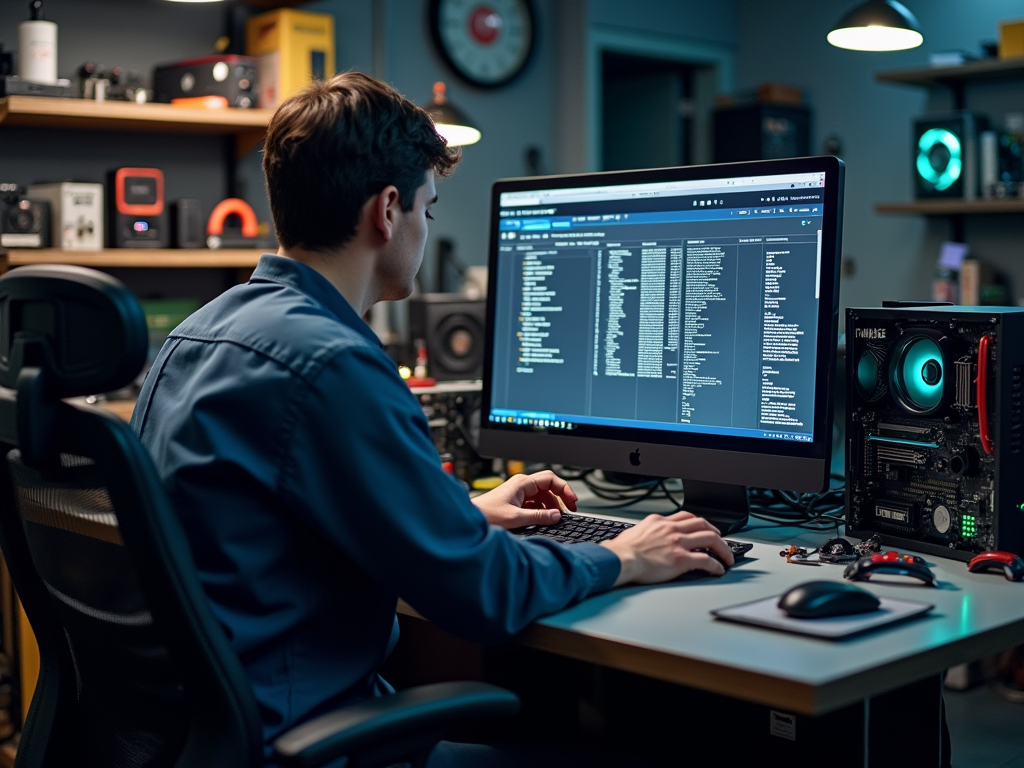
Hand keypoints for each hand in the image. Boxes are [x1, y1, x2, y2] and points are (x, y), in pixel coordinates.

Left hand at [472, 470, 577, 529]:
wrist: (471, 518)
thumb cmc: (487, 514)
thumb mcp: (516, 518)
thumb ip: (538, 517)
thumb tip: (556, 516)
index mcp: (522, 483)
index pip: (551, 479)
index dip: (564, 489)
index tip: (573, 501)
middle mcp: (522, 485)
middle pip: (549, 487)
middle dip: (560, 498)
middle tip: (570, 510)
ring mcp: (519, 493)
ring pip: (543, 496)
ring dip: (551, 506)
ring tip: (556, 518)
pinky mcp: (516, 501)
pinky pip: (535, 503)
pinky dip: (542, 510)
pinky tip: (544, 519)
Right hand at [600, 511, 734, 585]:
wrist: (620, 559)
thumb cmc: (622, 550)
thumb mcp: (634, 532)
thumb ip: (645, 532)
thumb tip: (642, 537)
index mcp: (659, 521)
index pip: (686, 516)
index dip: (699, 522)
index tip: (704, 527)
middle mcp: (672, 529)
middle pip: (702, 524)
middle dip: (715, 532)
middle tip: (720, 540)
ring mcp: (678, 543)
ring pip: (710, 539)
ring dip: (723, 548)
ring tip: (727, 557)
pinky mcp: (682, 559)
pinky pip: (706, 560)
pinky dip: (716, 565)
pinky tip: (719, 570)